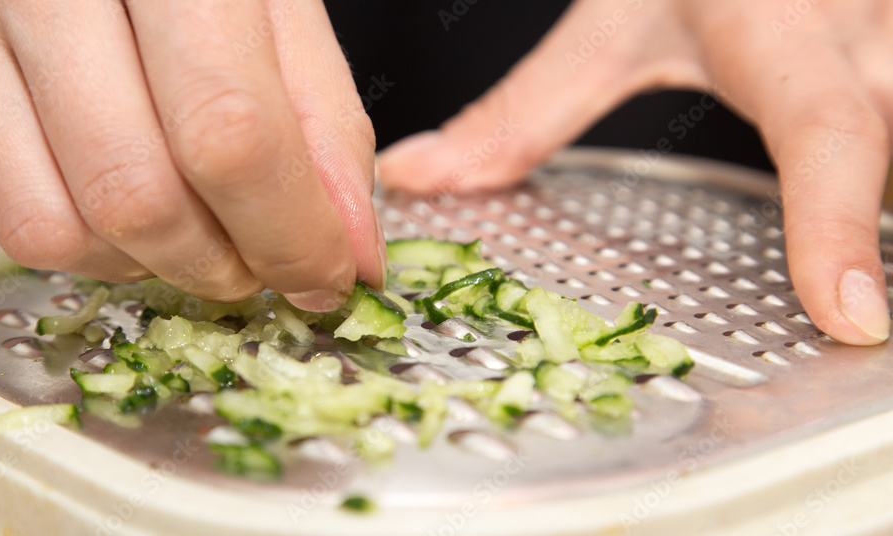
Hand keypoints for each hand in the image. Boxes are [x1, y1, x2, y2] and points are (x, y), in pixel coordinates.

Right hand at [0, 0, 382, 311]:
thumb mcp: (271, 1)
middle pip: (141, 196)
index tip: (329, 276)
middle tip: (265, 261)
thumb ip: (322, 119)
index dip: (291, 233)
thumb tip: (348, 249)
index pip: (230, 131)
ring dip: (157, 268)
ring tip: (199, 234)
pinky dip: (90, 249)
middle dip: (227, 265)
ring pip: (67, 229)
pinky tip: (126, 213)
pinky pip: (7, 221)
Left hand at [379, 0, 891, 344]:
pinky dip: (882, 198)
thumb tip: (419, 178)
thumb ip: (525, 114)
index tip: (850, 319)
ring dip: (880, 215)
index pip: (826, 136)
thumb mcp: (613, 28)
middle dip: (874, 234)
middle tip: (854, 321)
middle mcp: (867, 40)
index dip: (837, 228)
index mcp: (782, 39)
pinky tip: (862, 225)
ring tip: (852, 278)